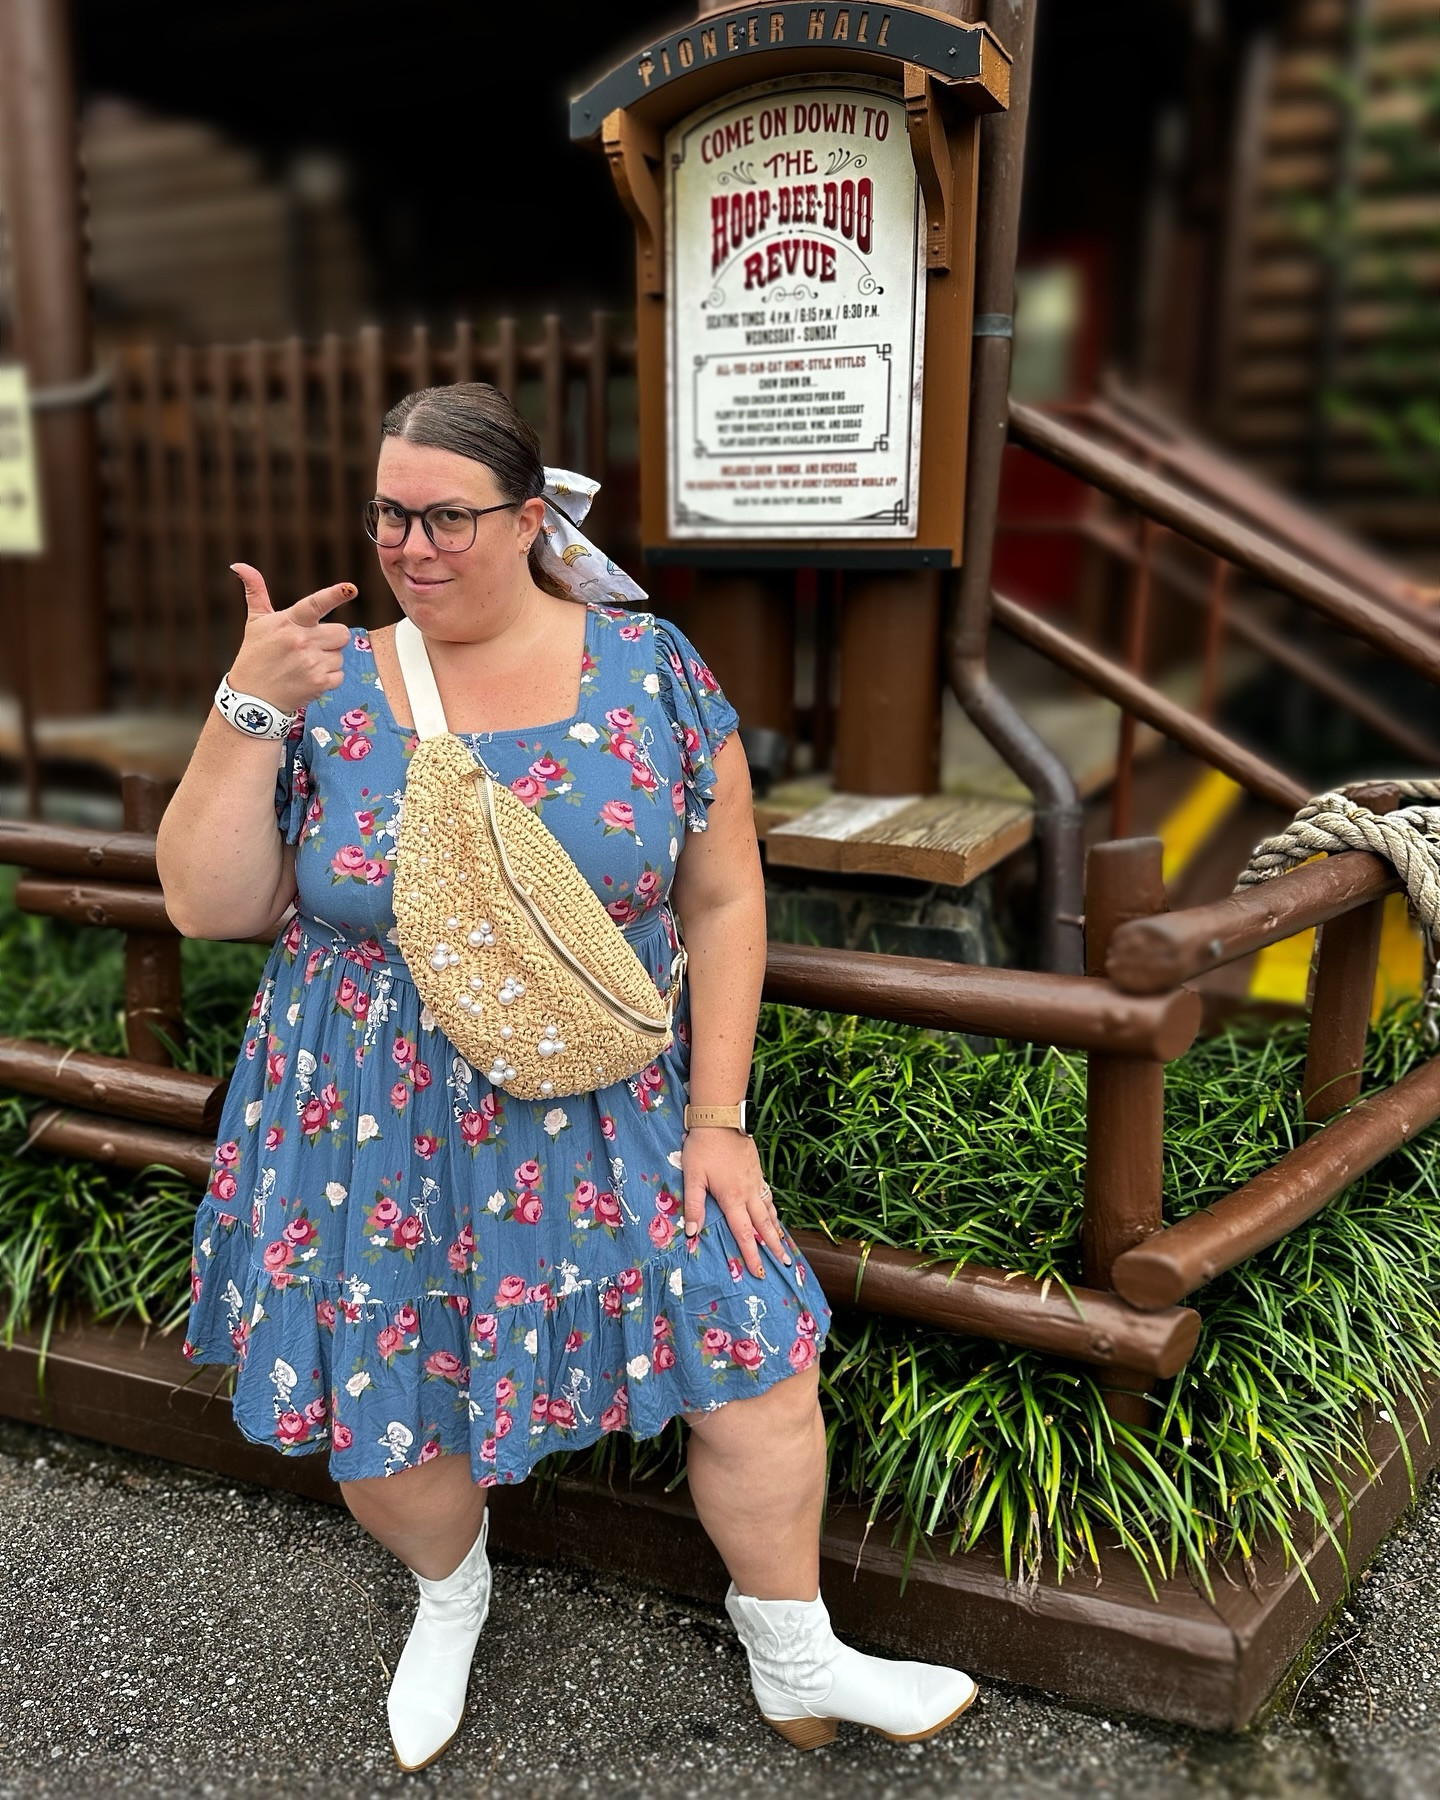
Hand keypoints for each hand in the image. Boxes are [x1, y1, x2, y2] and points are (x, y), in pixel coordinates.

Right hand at [226, 563, 355, 713]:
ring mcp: (311, 664)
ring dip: (328, 659)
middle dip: (331, 639)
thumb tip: (238, 564)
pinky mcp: (318, 683)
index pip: (315, 604)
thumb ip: (255, 591)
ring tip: (304, 664)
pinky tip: (308, 678)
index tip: (350, 588)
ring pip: (340, 655)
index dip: (334, 595)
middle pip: (342, 633)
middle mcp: (301, 641)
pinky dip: (328, 678)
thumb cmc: (255, 655)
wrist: (253, 699)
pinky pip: (339, 675)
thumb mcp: (255, 622)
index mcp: (289, 622)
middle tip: (310, 646)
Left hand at [681, 1128, 790, 1278]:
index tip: (759, 1272)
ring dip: (777, 1230)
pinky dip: (773, 1210)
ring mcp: (755, 1181)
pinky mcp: (757, 1171)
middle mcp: (748, 1194)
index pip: (744, 1234)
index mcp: (732, 1199)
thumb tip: (692, 1232)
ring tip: (784, 1245)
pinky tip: (774, 1214)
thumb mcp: (693, 1177)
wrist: (721, 1119)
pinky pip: (768, 1196)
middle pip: (764, 1226)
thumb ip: (693, 1205)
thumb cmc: (703, 1148)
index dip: (751, 1255)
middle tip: (786, 1264)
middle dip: (774, 1247)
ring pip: (769, 1211)